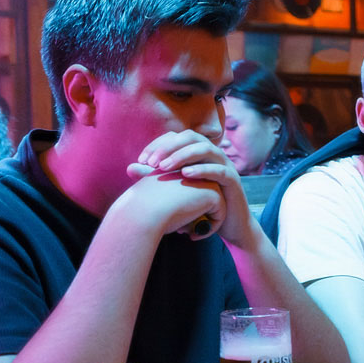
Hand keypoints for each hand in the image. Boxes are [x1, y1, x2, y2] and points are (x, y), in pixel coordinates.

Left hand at [127, 131, 257, 248]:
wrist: (227, 225)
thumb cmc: (200, 205)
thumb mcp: (175, 189)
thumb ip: (156, 177)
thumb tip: (130, 167)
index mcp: (198, 153)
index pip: (176, 137)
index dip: (158, 144)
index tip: (141, 160)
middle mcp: (212, 154)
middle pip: (190, 137)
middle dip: (168, 147)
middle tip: (151, 162)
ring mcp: (225, 165)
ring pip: (205, 149)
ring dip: (183, 156)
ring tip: (164, 167)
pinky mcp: (233, 181)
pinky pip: (219, 170)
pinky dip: (202, 169)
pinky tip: (185, 175)